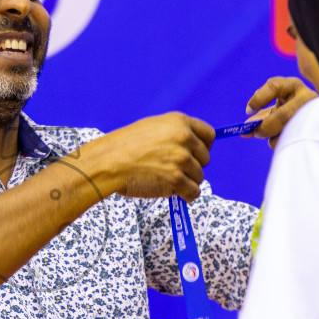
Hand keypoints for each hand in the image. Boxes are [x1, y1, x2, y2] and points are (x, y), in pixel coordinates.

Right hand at [81, 112, 215, 200]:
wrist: (109, 162)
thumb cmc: (125, 146)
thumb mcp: (153, 127)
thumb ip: (175, 133)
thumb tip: (193, 146)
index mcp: (179, 122)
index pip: (209, 135)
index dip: (204, 147)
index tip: (196, 154)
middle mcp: (184, 139)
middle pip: (205, 158)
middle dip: (193, 166)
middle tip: (175, 170)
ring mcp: (181, 160)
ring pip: (199, 177)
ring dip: (187, 181)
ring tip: (168, 180)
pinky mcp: (176, 179)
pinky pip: (194, 192)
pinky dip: (186, 195)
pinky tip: (176, 193)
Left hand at [244, 76, 318, 149]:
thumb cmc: (293, 110)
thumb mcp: (278, 108)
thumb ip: (262, 116)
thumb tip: (244, 131)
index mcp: (292, 86)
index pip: (274, 86)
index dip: (258, 99)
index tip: (248, 111)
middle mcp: (306, 97)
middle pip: (283, 116)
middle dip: (267, 128)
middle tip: (257, 133)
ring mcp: (316, 114)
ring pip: (290, 132)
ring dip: (276, 139)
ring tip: (276, 138)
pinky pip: (296, 142)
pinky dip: (285, 144)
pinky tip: (288, 141)